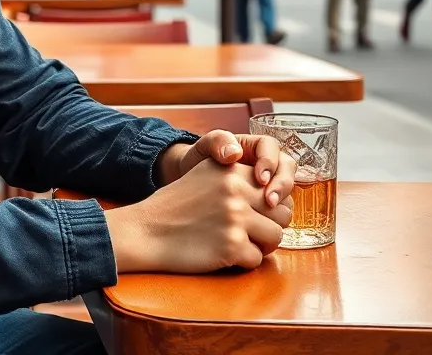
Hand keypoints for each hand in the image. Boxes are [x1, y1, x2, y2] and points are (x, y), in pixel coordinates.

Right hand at [107, 159, 292, 273]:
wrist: (148, 230)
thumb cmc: (177, 206)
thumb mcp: (206, 176)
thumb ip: (238, 178)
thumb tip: (275, 196)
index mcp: (230, 169)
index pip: (275, 187)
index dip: (271, 205)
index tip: (258, 214)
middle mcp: (235, 189)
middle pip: (282, 213)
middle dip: (270, 226)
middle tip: (250, 233)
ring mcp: (235, 217)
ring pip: (276, 237)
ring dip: (260, 245)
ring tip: (237, 244)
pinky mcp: (232, 245)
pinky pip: (257, 259)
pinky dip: (243, 261)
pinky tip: (222, 253)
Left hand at [158, 131, 296, 210]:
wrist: (190, 182)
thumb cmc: (198, 160)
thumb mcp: (204, 147)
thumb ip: (217, 142)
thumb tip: (235, 153)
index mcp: (254, 145)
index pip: (271, 147)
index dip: (270, 162)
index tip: (259, 178)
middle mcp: (266, 163)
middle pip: (287, 169)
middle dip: (281, 185)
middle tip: (269, 201)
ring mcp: (268, 184)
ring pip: (288, 190)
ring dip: (282, 202)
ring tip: (267, 214)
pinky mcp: (267, 204)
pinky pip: (281, 208)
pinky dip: (277, 216)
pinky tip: (264, 225)